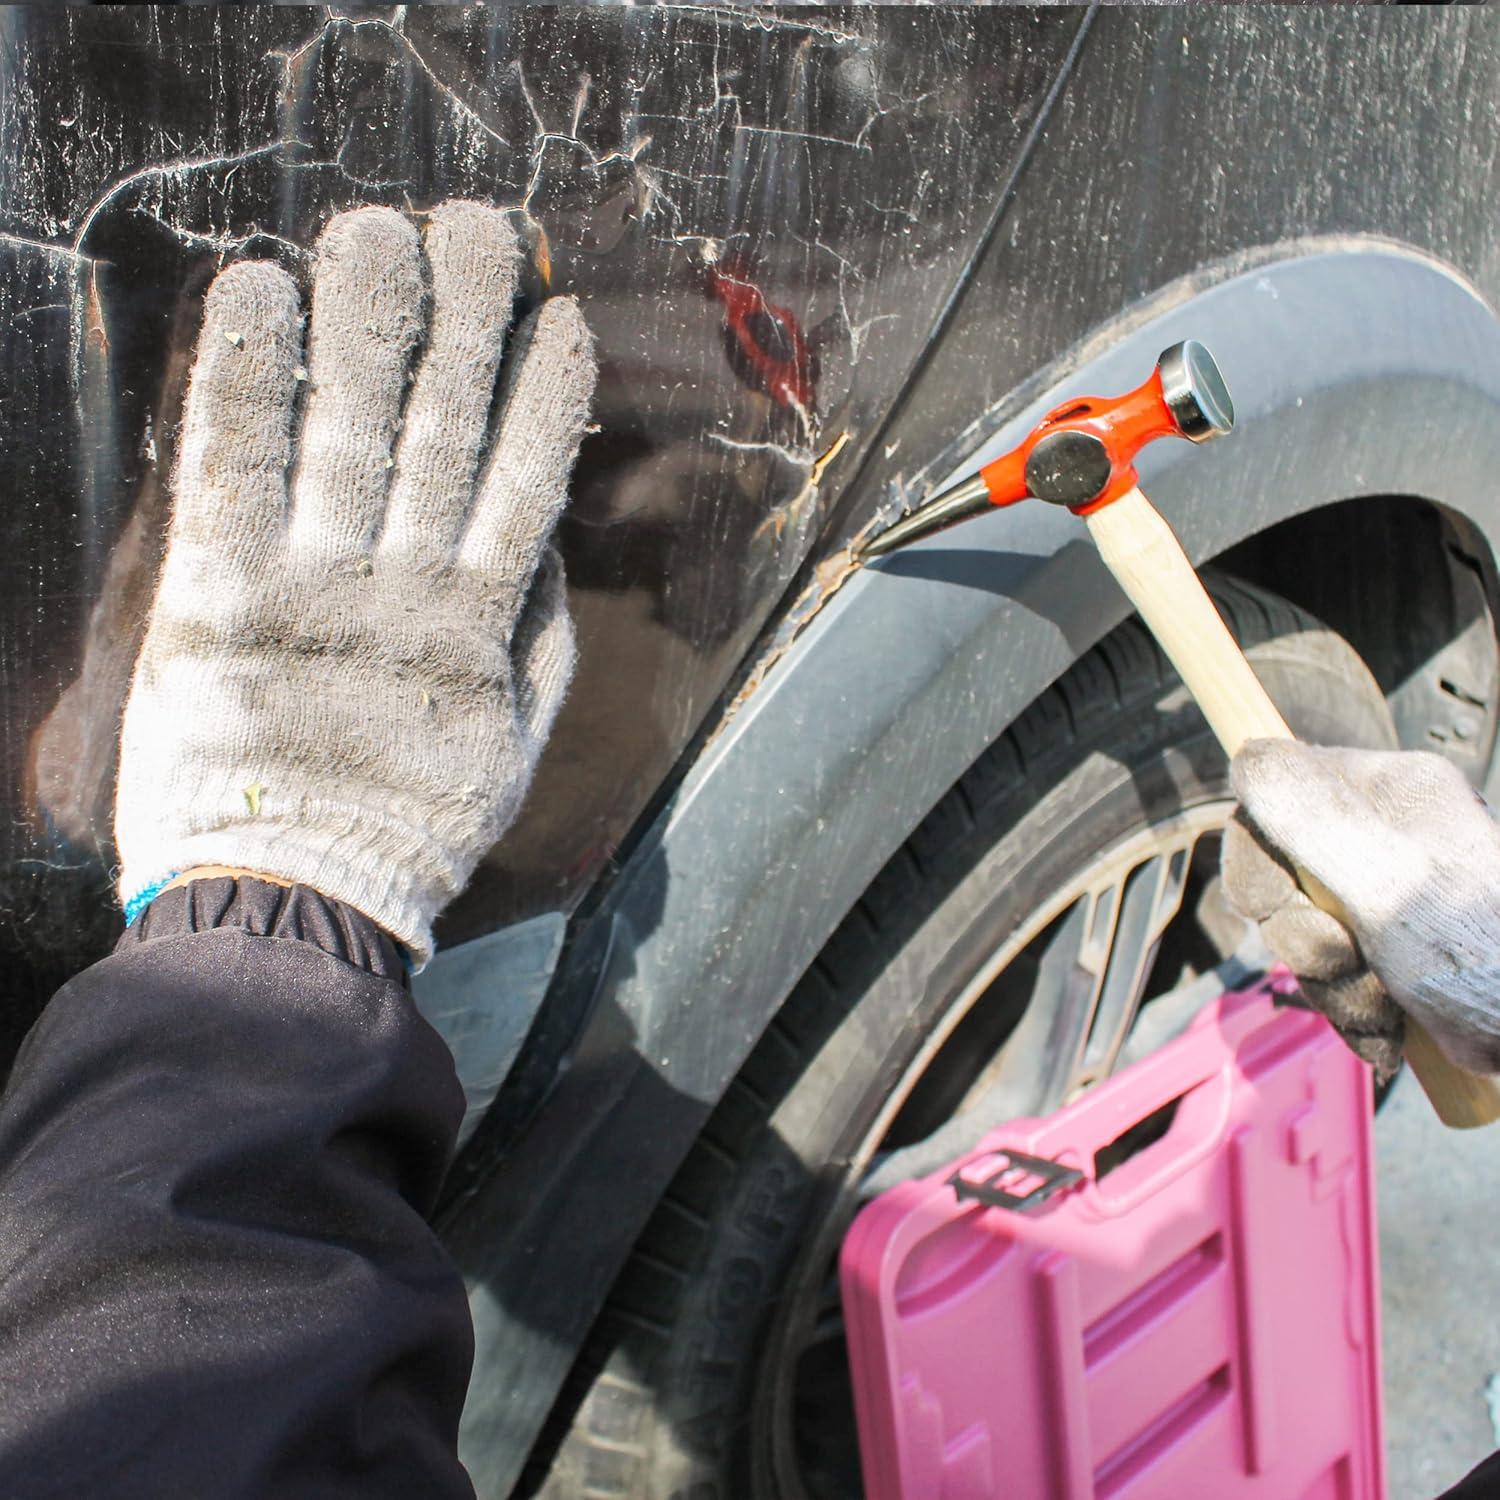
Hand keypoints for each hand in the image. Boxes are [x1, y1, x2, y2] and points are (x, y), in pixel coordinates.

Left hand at [115, 201, 595, 963]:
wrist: (294, 899)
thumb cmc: (407, 826)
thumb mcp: (510, 745)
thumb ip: (537, 643)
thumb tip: (543, 547)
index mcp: (475, 626)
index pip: (523, 483)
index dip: (545, 395)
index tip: (558, 318)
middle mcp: (403, 589)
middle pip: (442, 432)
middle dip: (465, 323)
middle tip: (476, 227)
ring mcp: (313, 588)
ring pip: (353, 432)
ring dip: (368, 322)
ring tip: (379, 228)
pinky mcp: (219, 595)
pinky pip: (238, 470)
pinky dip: (249, 381)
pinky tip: (258, 296)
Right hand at [1223, 740, 1499, 1077]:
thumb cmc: (1486, 960)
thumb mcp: (1391, 877)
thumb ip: (1311, 814)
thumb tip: (1248, 756)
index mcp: (1391, 791)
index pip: (1276, 795)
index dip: (1258, 858)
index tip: (1270, 906)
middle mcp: (1388, 835)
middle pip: (1284, 877)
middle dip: (1304, 939)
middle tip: (1347, 963)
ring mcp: (1395, 897)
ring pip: (1309, 934)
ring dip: (1335, 987)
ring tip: (1387, 1010)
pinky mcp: (1402, 953)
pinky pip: (1341, 975)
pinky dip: (1356, 1010)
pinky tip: (1391, 1029)